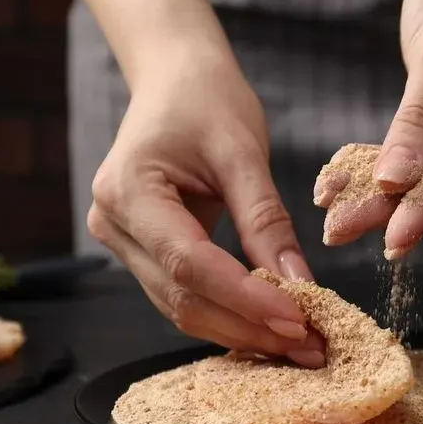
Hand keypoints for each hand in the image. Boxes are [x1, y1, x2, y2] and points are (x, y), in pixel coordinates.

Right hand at [87, 55, 324, 367]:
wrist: (175, 78)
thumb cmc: (205, 99)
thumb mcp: (243, 151)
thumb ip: (266, 219)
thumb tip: (298, 282)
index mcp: (128, 189)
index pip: (189, 262)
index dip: (244, 298)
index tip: (297, 318)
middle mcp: (114, 223)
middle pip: (182, 297)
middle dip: (248, 326)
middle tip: (309, 345)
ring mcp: (123, 242)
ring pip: (180, 306)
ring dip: (240, 330)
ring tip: (297, 343)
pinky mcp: (143, 251)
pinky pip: (184, 294)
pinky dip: (227, 313)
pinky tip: (268, 325)